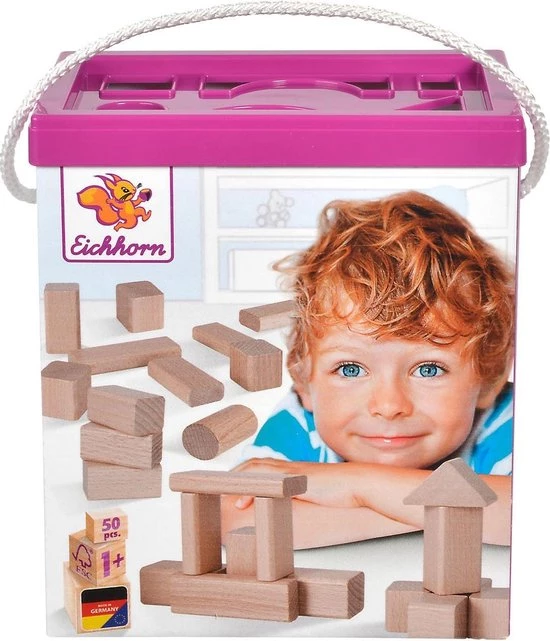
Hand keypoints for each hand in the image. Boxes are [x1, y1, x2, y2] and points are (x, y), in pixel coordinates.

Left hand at [231, 458, 363, 509]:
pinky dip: (249, 490)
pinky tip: (241, 503)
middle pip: (253, 464)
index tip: (231, 484)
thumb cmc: (343, 491)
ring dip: (236, 480)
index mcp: (293, 471)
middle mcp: (289, 468)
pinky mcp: (293, 481)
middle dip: (233, 474)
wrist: (359, 484)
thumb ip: (304, 494)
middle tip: (216, 487)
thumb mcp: (318, 493)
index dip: (244, 473)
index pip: (262, 465)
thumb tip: (293, 505)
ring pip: (255, 469)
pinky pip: (265, 481)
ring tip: (222, 493)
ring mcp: (291, 473)